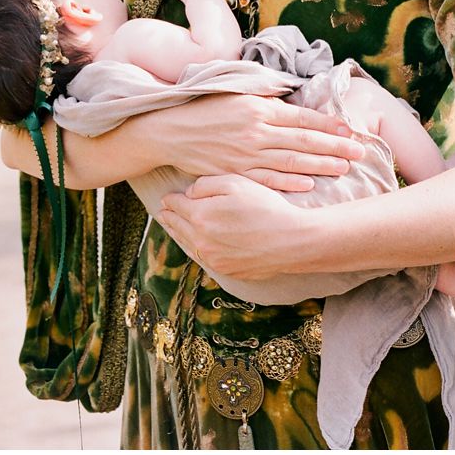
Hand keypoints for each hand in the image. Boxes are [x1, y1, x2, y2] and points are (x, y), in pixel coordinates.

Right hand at [133, 93, 364, 192]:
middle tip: (361, 153)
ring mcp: (246, 155)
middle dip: (336, 148)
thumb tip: (291, 95)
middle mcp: (256, 132)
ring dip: (321, 167)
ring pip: (291, 163)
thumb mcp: (235, 91)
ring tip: (344, 169)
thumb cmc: (204, 106)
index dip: (329, 125)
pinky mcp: (235, 173)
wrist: (170, 129)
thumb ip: (265, 95)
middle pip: (304, 142)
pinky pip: (267, 180)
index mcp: (258, 108)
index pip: (302, 118)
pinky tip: (309, 185)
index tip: (351, 130)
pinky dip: (289, 184)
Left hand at [157, 174, 304, 280]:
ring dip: (179, 234)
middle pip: (177, 227)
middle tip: (163, 212)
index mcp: (200, 216)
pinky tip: (196, 242)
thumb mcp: (235, 183)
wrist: (291, 240)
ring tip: (173, 226)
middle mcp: (201, 241)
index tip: (166, 197)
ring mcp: (213, 259)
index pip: (176, 206)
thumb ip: (205, 185)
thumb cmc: (265, 206)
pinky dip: (195, 248)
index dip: (170, 200)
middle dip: (169, 217)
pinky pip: (203, 258)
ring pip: (187, 244)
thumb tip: (188, 193)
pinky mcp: (226, 271)